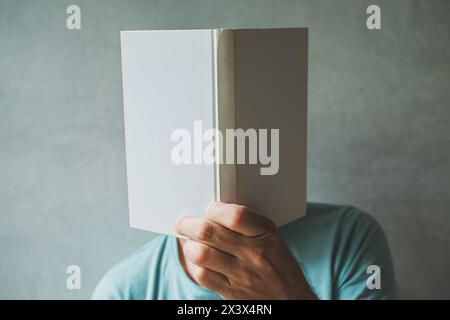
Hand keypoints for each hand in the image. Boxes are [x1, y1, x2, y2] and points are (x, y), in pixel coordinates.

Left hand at [175, 201, 315, 299]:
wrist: (291, 300)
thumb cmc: (278, 263)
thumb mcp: (272, 237)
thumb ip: (247, 224)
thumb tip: (213, 211)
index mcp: (266, 235)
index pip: (236, 216)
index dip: (216, 209)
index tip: (210, 208)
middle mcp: (254, 254)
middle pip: (210, 232)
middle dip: (189, 224)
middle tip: (184, 223)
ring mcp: (242, 276)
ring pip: (201, 254)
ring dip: (189, 245)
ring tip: (189, 242)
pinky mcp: (231, 293)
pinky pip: (203, 275)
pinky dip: (194, 265)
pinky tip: (197, 259)